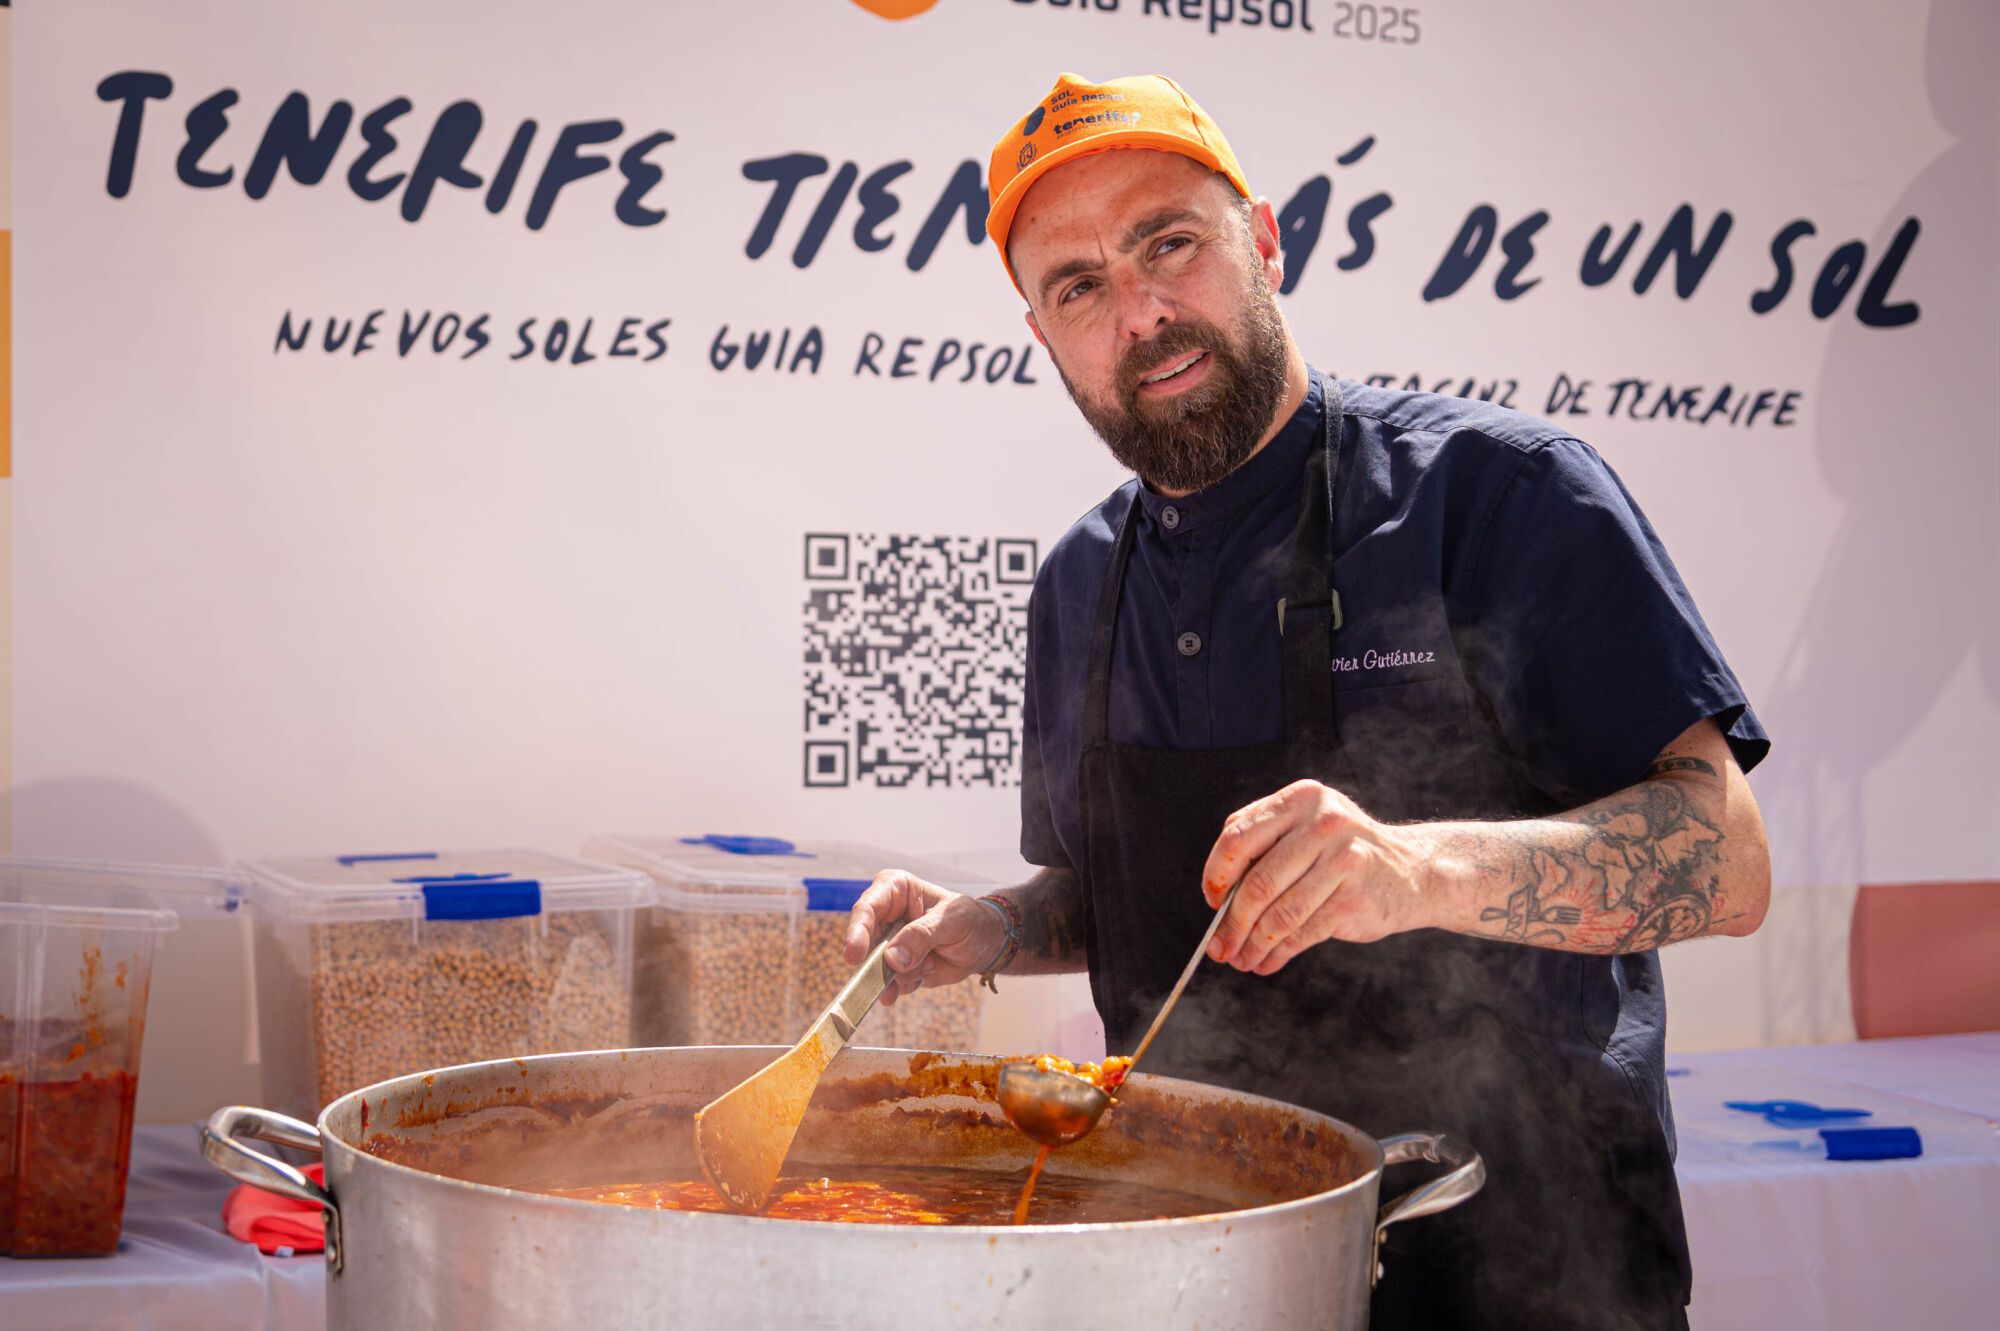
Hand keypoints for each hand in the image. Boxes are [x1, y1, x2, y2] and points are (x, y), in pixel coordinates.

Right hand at [842, 871, 1007, 1004]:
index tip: (854, 956)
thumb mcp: (952, 921)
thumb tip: (892, 959)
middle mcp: (886, 915)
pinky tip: (927, 973)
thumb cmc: (971, 921)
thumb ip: (922, 935)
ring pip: (877, 968)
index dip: (857, 931)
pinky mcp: (895, 967)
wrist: (986, 945)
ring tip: (931, 961)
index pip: (866, 908)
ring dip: (904, 973)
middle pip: (864, 943)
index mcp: (895, 889)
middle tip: (897, 970)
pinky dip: (907, 984)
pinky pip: (889, 984)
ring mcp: (889, 944)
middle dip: (878, 963)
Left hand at [1200, 781, 1437, 973]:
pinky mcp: (1353, 898)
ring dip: (1253, 944)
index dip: (1217, 874)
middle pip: (1257, 882)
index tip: (1212, 902)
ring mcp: (1342, 860)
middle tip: (1220, 947)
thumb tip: (1217, 903)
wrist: (1412, 872)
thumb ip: (1264, 848)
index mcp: (1301, 799)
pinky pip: (1302, 932)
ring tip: (1241, 960)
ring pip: (1279, 914)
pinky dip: (1279, 953)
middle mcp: (1323, 823)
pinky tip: (1268, 961)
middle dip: (1232, 923)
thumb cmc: (1343, 854)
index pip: (1238, 836)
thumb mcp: (1306, 829)